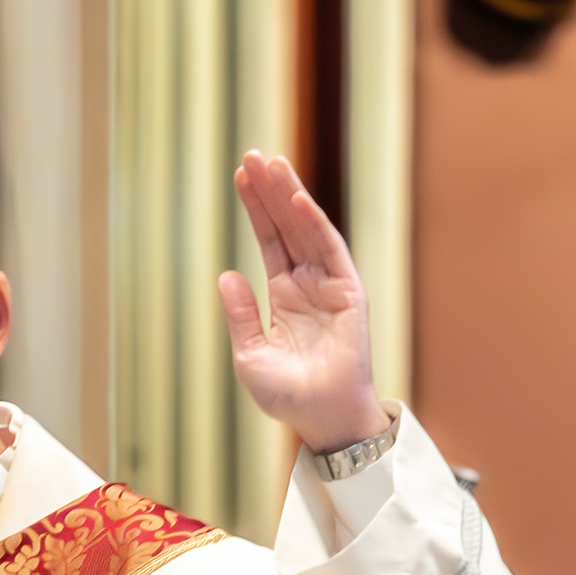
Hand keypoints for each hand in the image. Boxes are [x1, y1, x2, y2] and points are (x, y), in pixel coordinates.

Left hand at [218, 149, 393, 457]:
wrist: (321, 420)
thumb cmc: (288, 396)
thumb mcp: (250, 355)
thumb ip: (239, 314)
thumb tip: (226, 272)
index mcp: (285, 297)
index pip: (269, 241)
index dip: (256, 209)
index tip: (241, 176)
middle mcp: (308, 284)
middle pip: (286, 226)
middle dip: (270, 191)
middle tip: (253, 154)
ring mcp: (330, 286)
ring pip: (307, 230)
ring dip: (289, 196)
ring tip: (272, 163)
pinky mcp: (349, 293)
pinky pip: (331, 251)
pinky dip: (314, 225)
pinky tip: (296, 200)